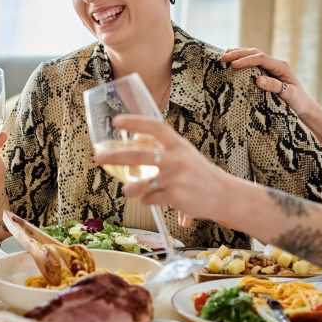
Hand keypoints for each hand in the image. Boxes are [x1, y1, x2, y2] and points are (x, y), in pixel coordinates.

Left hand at [94, 116, 232, 220]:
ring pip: (140, 184)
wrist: (222, 194)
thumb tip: (134, 140)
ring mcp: (175, 178)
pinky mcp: (175, 196)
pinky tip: (155, 199)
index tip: (117, 121)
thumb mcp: (184, 154)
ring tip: (129, 190)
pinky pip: (149, 199)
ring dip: (130, 189)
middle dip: (115, 156)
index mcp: (178, 144)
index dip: (135, 122)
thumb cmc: (199, 174)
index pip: (154, 127)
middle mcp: (176, 158)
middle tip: (99, 158)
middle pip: (139, 155)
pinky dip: (148, 200)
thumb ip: (163, 148)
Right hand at [222, 47, 313, 115]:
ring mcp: (271, 67)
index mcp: (281, 66)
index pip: (261, 59)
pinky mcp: (267, 73)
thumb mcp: (289, 95)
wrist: (304, 107)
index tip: (233, 65)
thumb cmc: (298, 102)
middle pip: (255, 53)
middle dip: (238, 54)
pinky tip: (232, 62)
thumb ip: (275, 86)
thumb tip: (258, 79)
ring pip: (253, 55)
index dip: (246, 60)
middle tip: (223, 57)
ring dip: (238, 54)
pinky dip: (242, 60)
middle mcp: (276, 64)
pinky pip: (253, 63)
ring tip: (223, 55)